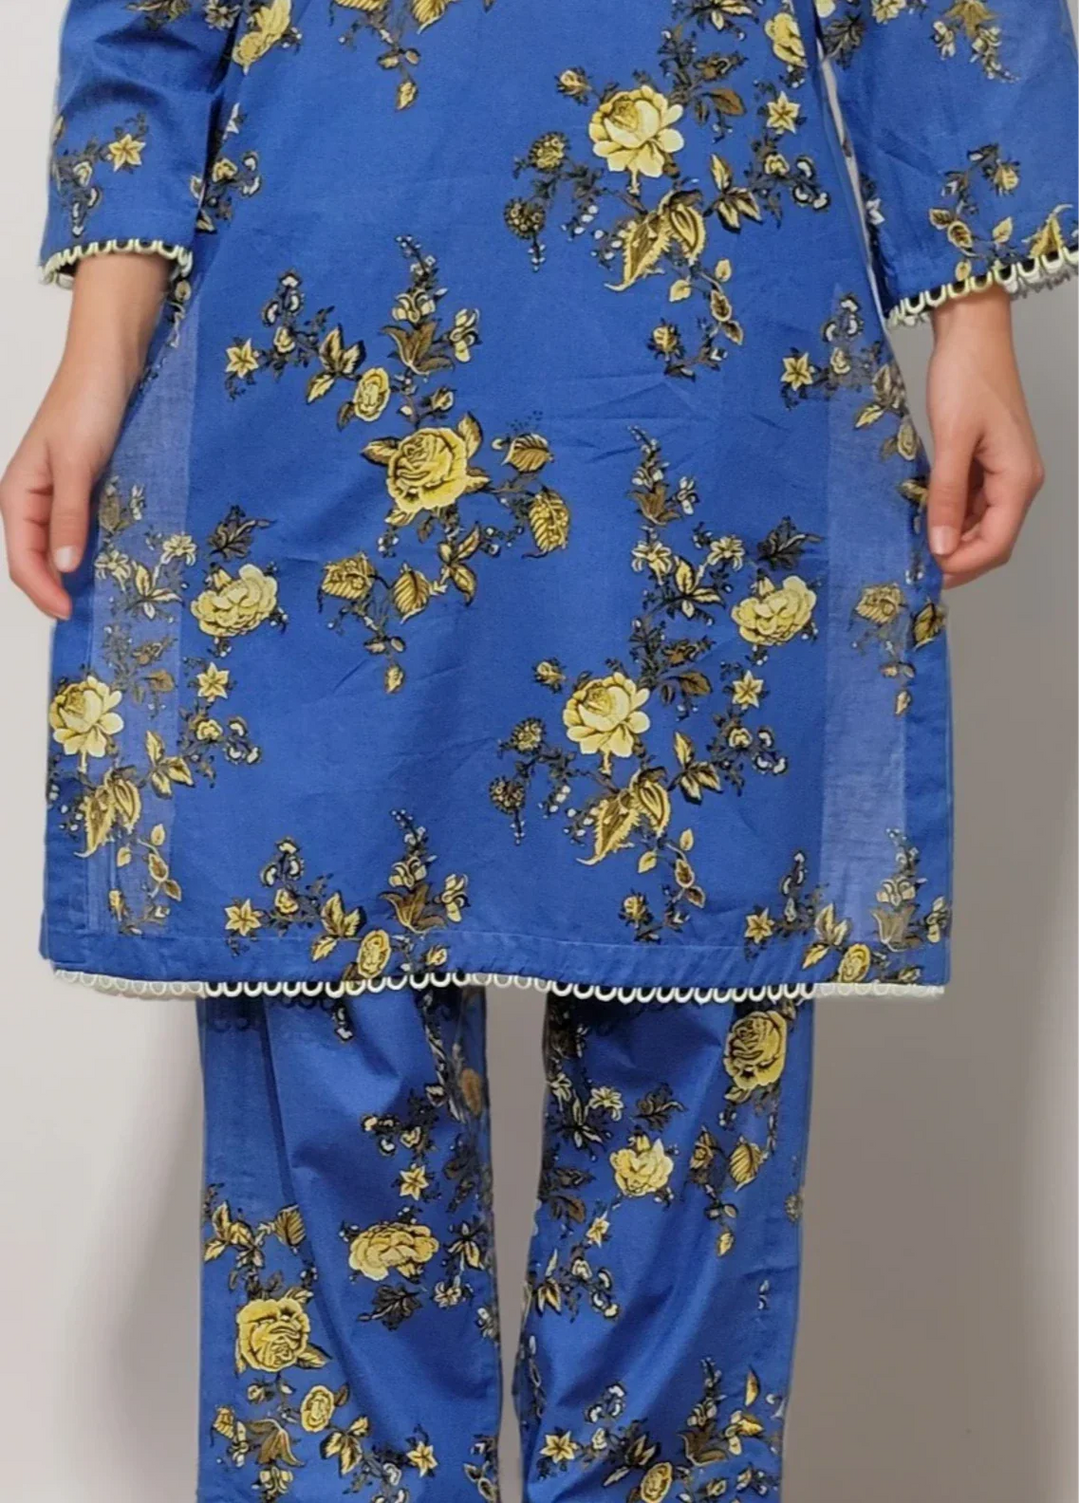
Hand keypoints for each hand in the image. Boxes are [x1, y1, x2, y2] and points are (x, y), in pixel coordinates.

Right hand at [0, 253, 169, 618]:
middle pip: (36, 558)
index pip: (21, 558)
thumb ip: (69, 515)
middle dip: (55, 589)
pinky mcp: (86, 487)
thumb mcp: (78, 463)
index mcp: (18, 494)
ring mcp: (60, 494)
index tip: (70, 613)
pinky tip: (116, 563)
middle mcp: (35, 499)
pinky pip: (83, 529)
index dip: (42, 591)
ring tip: (102, 598)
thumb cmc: (87, 403)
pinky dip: (93, 551)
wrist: (111, 362)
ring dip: (74, 574)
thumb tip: (62, 565)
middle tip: (88, 615)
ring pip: (59, 547)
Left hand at [925, 285, 1043, 588]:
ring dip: (952, 539)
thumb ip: (946, 496)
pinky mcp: (987, 462)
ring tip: (913, 545)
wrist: (972, 333)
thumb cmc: (966, 377)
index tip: (926, 574)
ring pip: (981, 524)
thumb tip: (941, 546)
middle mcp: (1018, 481)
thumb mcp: (950, 440)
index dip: (963, 566)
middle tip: (915, 566)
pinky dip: (950, 515)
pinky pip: (972, 502)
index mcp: (1018, 479)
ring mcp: (1004, 472)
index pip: (997, 544)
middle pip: (992, 540)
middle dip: (957, 558)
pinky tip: (922, 517)